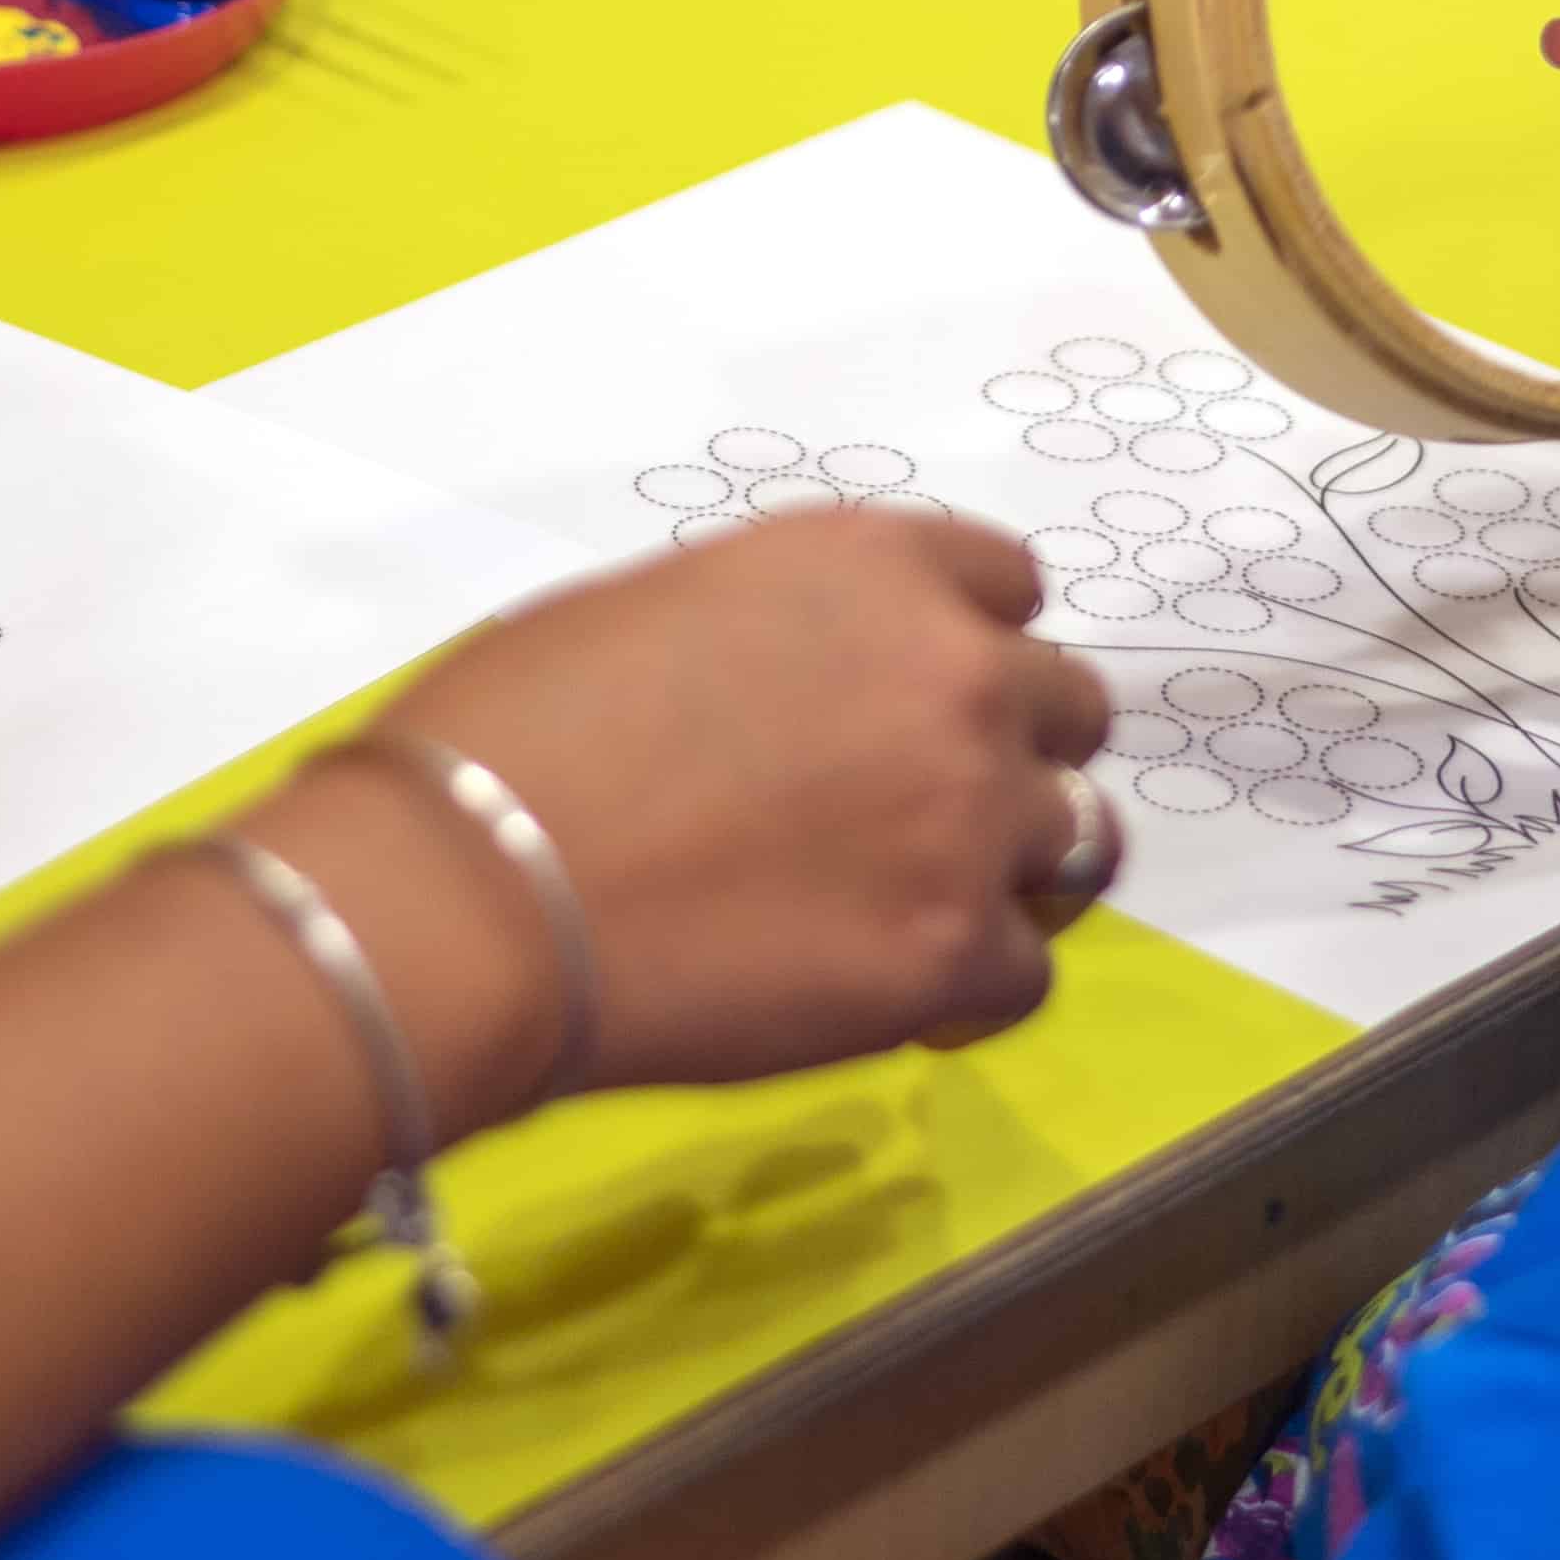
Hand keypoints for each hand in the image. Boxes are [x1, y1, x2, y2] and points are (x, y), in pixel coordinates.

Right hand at [359, 510, 1113, 1097]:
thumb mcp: (666, 611)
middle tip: (925, 809)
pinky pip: (1028, 971)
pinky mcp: (956, 952)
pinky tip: (895, 994)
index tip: (920, 696)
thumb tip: (801, 698)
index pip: (1009, 584)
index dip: (968, 642)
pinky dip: (970, 985)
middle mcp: (957, 671)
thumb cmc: (517, 734)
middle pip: (1072, 708)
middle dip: (1011, 750)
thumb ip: (787, 642)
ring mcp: (972, 815)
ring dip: (1015, 867)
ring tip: (929, 904)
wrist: (477, 893)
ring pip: (1082, 839)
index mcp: (876, 565)